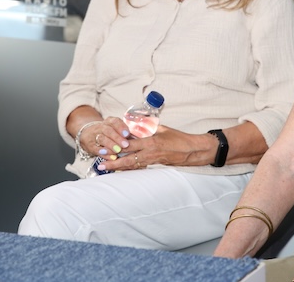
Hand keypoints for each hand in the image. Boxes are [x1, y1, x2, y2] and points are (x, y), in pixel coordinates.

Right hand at [81, 116, 130, 157]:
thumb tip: (136, 140)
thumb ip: (124, 134)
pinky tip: (111, 157)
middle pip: (108, 130)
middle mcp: (101, 127)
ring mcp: (94, 136)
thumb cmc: (107, 133)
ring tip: (118, 150)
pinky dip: (104, 153)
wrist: (87, 134)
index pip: (115, 121)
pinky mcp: (90, 145)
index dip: (121, 127)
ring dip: (110, 145)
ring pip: (102, 139)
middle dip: (117, 137)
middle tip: (125, 144)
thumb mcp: (114, 129)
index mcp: (109, 122)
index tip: (127, 134)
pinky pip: (96, 149)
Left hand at [99, 125, 215, 171]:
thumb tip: (134, 125)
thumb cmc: (178, 138)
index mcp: (151, 142)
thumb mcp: (162, 128)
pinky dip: (129, 167)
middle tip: (101, 165)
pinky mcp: (155, 164)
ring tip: (107, 168)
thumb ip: (147, 127)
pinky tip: (122, 169)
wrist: (192, 150)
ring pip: (132, 165)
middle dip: (113, 163)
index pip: (129, 145)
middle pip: (127, 159)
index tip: (105, 148)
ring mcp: (153, 160)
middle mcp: (150, 152)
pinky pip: (139, 166)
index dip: (116, 147)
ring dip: (119, 167)